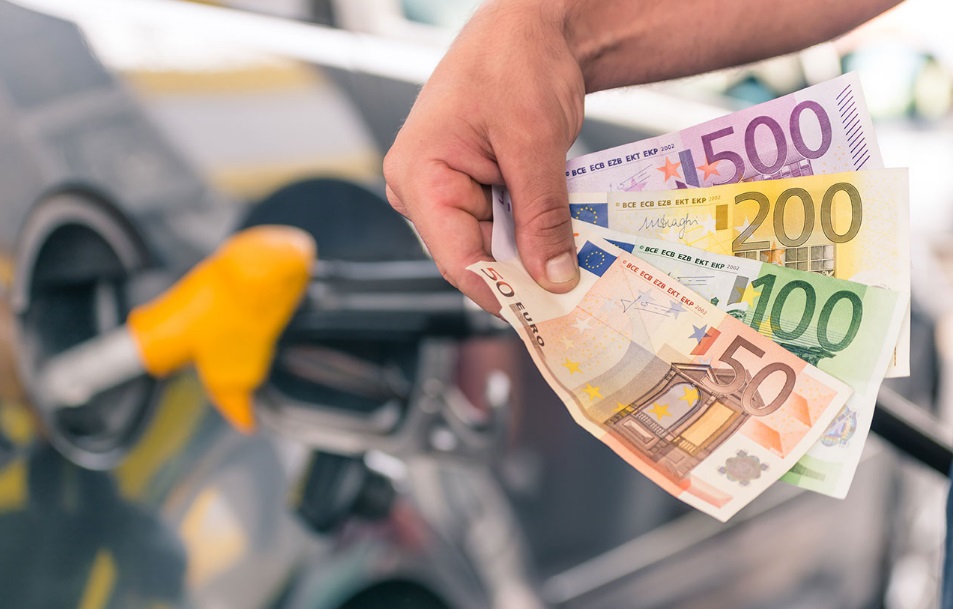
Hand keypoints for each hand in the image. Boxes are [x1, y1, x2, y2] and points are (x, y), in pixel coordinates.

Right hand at [384, 0, 583, 312]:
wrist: (533, 25)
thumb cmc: (514, 59)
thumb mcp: (533, 142)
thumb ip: (542, 216)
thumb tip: (554, 277)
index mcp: (418, 176)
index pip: (457, 258)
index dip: (502, 292)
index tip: (547, 315)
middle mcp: (425, 188)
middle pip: (476, 255)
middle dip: (525, 272)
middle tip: (575, 290)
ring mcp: (451, 189)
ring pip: (497, 244)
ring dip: (536, 251)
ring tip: (578, 258)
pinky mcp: (477, 186)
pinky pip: (508, 223)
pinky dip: (538, 230)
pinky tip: (567, 235)